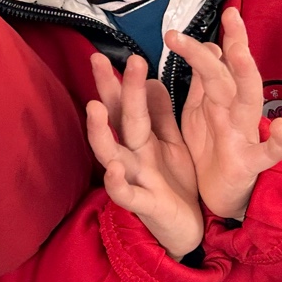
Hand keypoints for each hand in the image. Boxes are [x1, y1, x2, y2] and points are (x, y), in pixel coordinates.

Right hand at [86, 52, 202, 259]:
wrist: (188, 229)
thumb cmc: (174, 183)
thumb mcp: (172, 143)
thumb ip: (161, 115)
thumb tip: (151, 79)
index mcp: (142, 139)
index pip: (127, 103)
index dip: (118, 79)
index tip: (108, 52)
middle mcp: (132, 155)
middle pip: (117, 120)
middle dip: (108, 91)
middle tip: (98, 60)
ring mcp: (135, 179)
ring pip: (110, 153)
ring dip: (100, 132)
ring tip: (94, 107)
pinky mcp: (145, 205)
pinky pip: (126, 195)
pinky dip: (116, 183)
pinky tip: (111, 169)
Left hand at [168, 7, 281, 219]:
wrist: (220, 196)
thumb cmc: (212, 149)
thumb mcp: (202, 111)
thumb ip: (206, 81)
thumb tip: (212, 46)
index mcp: (221, 99)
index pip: (222, 62)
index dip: (226, 37)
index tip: (227, 10)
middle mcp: (236, 112)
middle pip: (235, 75)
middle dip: (233, 45)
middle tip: (228, 18)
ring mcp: (246, 136)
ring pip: (249, 102)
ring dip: (244, 77)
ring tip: (236, 52)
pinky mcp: (250, 165)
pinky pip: (269, 153)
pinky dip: (279, 142)